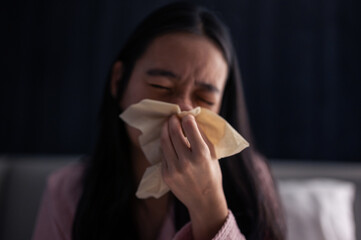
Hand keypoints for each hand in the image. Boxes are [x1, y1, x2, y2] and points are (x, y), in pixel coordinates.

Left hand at [160, 114, 227, 239]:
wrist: (204, 200)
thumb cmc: (211, 174)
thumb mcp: (212, 154)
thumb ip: (202, 136)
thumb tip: (192, 118)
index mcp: (202, 155)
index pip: (190, 128)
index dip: (187, 118)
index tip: (186, 115)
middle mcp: (187, 162)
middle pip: (174, 133)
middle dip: (173, 121)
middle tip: (173, 117)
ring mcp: (174, 169)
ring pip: (165, 142)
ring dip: (165, 130)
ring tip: (168, 125)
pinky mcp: (166, 175)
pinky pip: (163, 154)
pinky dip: (166, 145)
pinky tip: (168, 141)